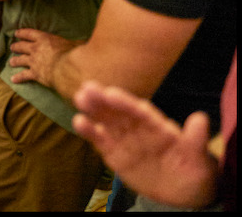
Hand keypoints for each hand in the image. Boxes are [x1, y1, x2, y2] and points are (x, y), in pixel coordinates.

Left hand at [7, 27, 78, 87]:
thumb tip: (85, 42)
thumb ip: (77, 43)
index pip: (30, 33)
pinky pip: (24, 75)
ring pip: (20, 60)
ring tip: (11, 62)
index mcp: (45, 39)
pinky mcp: (34, 73)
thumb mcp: (76, 44)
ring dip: (15, 60)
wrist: (67, 69)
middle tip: (12, 47)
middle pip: (22, 46)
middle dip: (16, 46)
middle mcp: (36, 49)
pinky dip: (18, 78)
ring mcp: (34, 61)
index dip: (22, 33)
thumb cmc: (73, 54)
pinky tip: (13, 79)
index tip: (16, 33)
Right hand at [71, 81, 218, 208]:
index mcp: (157, 125)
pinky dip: (89, 130)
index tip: (111, 93)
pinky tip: (79, 121)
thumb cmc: (192, 170)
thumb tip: (200, 119)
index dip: (126, 102)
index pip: (140, 111)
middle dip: (103, 100)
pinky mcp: (113, 152)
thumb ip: (195, 140)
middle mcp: (137, 127)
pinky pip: (99, 140)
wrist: (181, 192)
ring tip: (79, 98)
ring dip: (92, 109)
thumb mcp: (198, 158)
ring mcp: (124, 138)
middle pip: (118, 111)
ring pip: (106, 120)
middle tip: (87, 88)